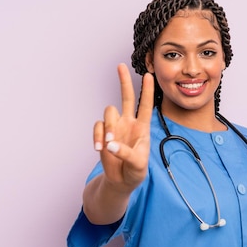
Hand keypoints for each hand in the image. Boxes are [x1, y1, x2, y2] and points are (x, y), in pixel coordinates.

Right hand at [93, 63, 154, 193]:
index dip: (147, 91)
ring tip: (108, 144)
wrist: (121, 181)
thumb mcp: (138, 165)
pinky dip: (97, 136)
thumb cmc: (135, 171)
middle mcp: (129, 123)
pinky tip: (100, 149)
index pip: (146, 106)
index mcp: (142, 128)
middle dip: (124, 81)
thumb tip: (111, 144)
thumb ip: (126, 153)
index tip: (149, 75)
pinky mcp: (103, 134)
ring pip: (109, 112)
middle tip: (120, 66)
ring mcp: (115, 127)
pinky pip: (97, 127)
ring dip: (107, 127)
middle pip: (126, 97)